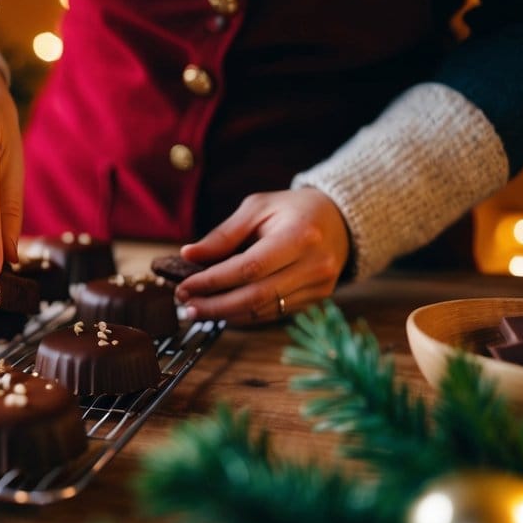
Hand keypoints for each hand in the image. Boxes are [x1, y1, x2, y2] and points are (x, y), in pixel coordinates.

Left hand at [175, 189, 349, 325]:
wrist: (338, 220)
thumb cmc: (292, 210)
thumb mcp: (256, 208)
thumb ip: (223, 234)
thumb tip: (188, 255)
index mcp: (300, 235)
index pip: (250, 268)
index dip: (214, 281)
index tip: (184, 286)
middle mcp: (314, 265)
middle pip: (256, 296)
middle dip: (215, 305)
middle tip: (186, 306)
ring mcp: (319, 286)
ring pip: (264, 310)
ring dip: (226, 314)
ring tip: (197, 309)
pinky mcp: (316, 299)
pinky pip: (274, 313)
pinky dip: (244, 314)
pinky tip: (223, 310)